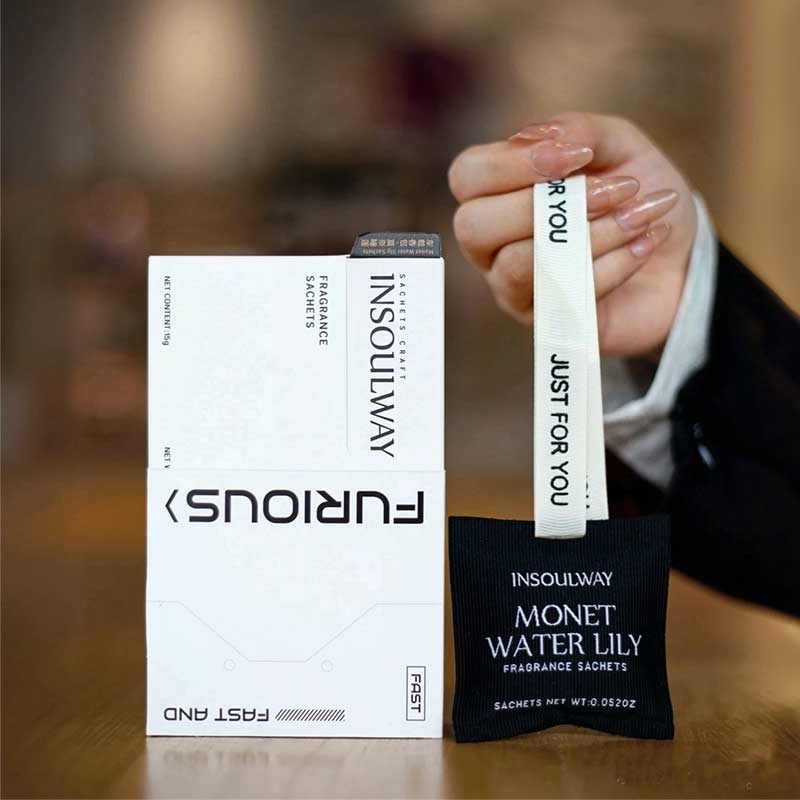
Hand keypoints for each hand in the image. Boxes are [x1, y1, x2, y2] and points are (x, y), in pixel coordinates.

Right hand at [448, 112, 697, 356]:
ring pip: (520, 264)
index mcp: (499, 195)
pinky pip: (564, 294)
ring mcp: (516, 289)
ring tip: (640, 216)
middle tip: (616, 189)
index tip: (575, 155)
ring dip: (590, 233)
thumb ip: (579, 130)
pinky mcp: (550, 323)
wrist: (682, 259)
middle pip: (473, 227)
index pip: (467, 176)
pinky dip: (615, 263)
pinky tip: (646, 245)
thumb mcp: (619, 147)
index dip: (509, 163)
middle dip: (541, 204)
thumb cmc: (639, 198)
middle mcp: (494, 246)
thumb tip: (538, 138)